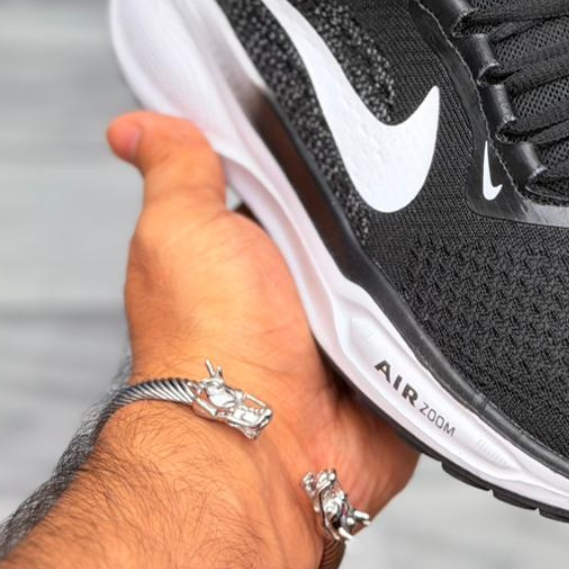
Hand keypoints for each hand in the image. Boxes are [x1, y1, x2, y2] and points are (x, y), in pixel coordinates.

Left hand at [105, 110, 417, 560]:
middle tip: (376, 199)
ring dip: (406, 261)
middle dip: (376, 204)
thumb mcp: (182, 229)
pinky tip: (427, 299)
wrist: (265, 445)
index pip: (300, 180)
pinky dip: (435, 309)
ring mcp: (351, 325)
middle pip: (360, 219)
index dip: (320, 155)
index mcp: (255, 248)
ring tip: (396, 255)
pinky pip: (433, 320)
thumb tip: (133, 127)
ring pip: (403, 266)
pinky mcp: (392, 359)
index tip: (342, 123)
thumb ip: (178, 169)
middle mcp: (303, 286)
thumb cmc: (212, 343)